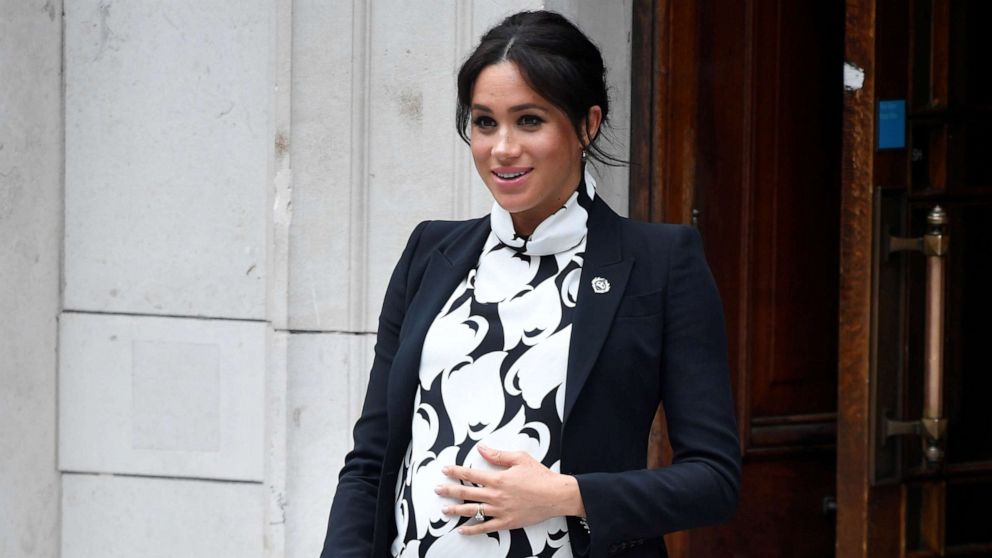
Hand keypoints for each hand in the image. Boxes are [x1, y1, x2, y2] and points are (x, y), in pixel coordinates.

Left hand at [435, 444, 584, 534]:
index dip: (456, 471)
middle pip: (467, 493)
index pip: (471, 474)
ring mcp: (500, 510)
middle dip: (449, 491)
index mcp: (498, 478)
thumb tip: (482, 448)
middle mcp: (496, 495)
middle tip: (437, 489)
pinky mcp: (506, 522)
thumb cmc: (540, 476)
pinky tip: (462, 529)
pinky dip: (472, 529)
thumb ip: (498, 455)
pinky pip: (485, 527)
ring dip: (456, 510)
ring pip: (473, 511)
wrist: (555, 495)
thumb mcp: (519, 458)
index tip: (445, 470)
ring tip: (444, 510)